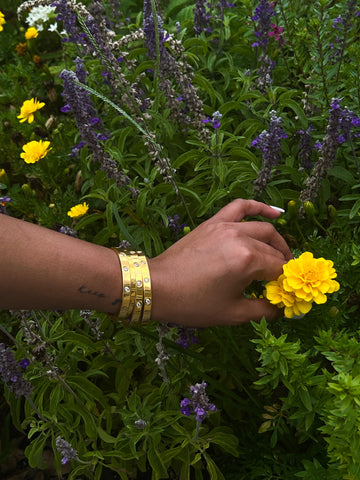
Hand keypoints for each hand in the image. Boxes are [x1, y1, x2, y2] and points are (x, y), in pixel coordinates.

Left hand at [149, 199, 292, 326]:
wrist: (158, 287)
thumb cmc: (193, 303)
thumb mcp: (232, 314)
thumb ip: (263, 310)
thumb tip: (281, 309)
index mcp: (248, 260)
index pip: (279, 268)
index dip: (284, 282)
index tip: (284, 293)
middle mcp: (240, 238)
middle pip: (272, 249)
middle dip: (281, 265)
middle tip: (280, 280)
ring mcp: (226, 226)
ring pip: (262, 228)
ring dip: (276, 241)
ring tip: (281, 254)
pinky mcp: (213, 222)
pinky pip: (240, 207)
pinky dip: (259, 207)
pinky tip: (274, 213)